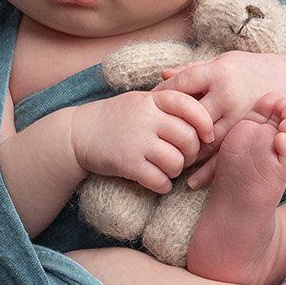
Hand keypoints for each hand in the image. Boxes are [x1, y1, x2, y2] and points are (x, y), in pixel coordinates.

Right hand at [68, 88, 215, 195]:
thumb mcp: (141, 101)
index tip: (207, 136)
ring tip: (168, 170)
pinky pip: (159, 180)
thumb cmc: (117, 118)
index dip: (205, 123)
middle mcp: (146, 118)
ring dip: (177, 171)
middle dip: (192, 153)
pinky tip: (158, 182)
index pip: (190, 106)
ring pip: (176, 162)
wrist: (78, 133)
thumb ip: (169, 104)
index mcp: (152, 99)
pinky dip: (163, 185)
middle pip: (188, 138)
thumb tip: (207, 115)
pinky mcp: (127, 164)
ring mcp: (136, 141)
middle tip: (184, 157)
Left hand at [153, 52, 285, 178]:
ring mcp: (238, 117)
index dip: (164, 93)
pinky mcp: (247, 135)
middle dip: (172, 127)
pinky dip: (207, 172)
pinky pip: (225, 157)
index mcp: (218, 73)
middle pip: (191, 115)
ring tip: (169, 163)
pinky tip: (192, 183)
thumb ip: (193, 70)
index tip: (152, 103)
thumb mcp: (221, 63)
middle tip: (154, 136)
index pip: (183, 83)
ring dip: (186, 154)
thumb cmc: (247, 71)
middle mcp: (228, 96)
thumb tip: (163, 75)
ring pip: (206, 141)